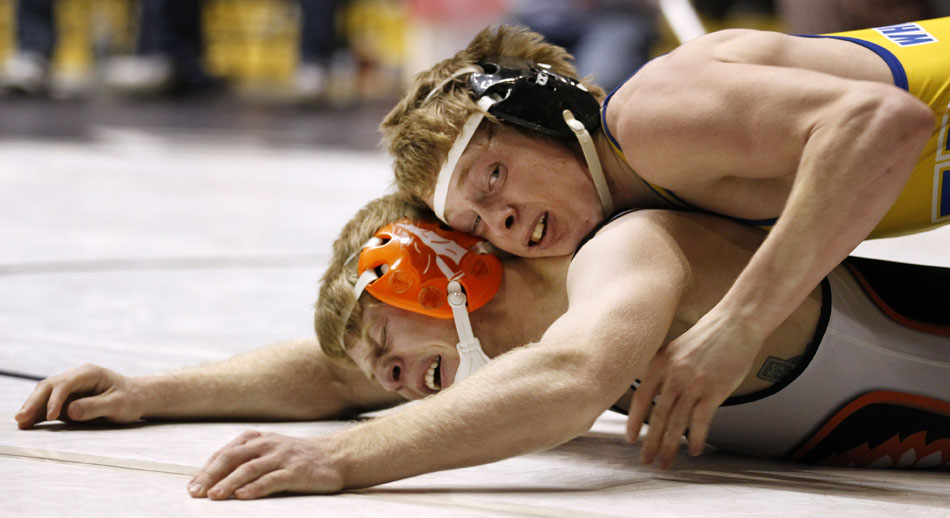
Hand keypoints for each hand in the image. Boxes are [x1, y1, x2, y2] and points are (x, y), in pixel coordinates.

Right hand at [15, 364, 144, 428]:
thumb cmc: (130, 399)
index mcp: (89, 373)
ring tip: (20, 422)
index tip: (51, 417)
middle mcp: (76, 377)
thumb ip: (95, 406)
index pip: (66, 383)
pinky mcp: (66, 399)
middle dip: (34, 402)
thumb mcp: (119, 404)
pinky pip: (47, 404)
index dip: (55, 399)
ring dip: (32, 407)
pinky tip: (26, 424)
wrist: (135, 397)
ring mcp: (69, 387)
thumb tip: (70, 411)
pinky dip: (37, 413)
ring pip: (44, 394)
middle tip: (21, 418)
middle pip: (49, 386)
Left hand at [188, 430, 343, 499]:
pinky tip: (243, 495)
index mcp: (258, 439)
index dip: (206, 469)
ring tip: (214, 495)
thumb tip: (214, 478)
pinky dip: (255, 487)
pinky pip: (272, 479)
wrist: (335, 456)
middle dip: (211, 476)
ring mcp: (282, 457)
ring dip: (229, 482)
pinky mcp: (296, 471)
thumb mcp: (270, 451)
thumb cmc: (298, 457)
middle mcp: (268, 445)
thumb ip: (246, 459)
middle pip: (233, 458)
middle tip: (196, 492)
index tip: (193, 486)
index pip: (225, 453)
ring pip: (249, 468)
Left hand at [626, 310, 762, 467]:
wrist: (735, 323)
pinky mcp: (714, 390)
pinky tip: (694, 450)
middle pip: (657, 415)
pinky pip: (701, 420)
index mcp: (659, 363)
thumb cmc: (708, 336)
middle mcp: (673, 374)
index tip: (630, 439)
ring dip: (670, 446)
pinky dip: (697, 438)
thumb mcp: (675, 349)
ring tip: (666, 462)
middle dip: (650, 442)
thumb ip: (662, 369)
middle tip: (646, 461)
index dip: (634, 421)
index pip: (640, 398)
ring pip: (677, 422)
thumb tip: (653, 394)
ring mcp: (693, 383)